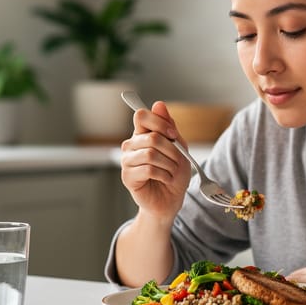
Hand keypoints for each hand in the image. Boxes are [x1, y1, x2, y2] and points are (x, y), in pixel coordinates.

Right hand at [119, 101, 191, 224]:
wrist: (170, 200)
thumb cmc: (174, 173)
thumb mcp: (178, 147)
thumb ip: (168, 127)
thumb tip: (159, 104)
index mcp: (142, 135)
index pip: (141, 116)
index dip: (159, 122)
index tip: (173, 134)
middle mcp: (131, 145)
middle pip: (151, 137)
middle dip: (172, 150)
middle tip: (177, 161)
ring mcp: (127, 161)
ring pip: (150, 154)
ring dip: (169, 164)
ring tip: (171, 172)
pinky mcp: (127, 177)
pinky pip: (148, 169)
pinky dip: (164, 175)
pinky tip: (165, 180)